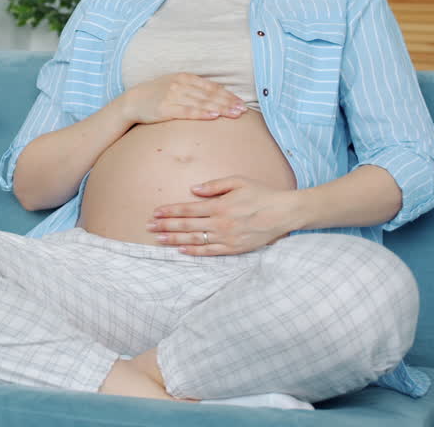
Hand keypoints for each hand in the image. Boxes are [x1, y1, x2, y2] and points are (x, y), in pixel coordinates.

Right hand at [117, 73, 246, 125]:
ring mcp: (173, 96)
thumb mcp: (174, 85)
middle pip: (210, 95)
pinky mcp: (166, 108)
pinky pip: (187, 111)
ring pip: (202, 103)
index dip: (228, 95)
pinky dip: (202, 113)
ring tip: (234, 114)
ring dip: (220, 109)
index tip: (241, 102)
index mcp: (184, 77)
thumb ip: (193, 88)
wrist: (132, 101)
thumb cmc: (156, 95)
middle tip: (243, 110)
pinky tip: (213, 116)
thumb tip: (216, 95)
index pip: (211, 86)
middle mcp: (180, 85)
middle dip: (228, 103)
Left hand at [145, 176, 299, 254]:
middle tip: (149, 227)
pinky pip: (210, 251)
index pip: (188, 209)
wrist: (284, 213)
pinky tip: (181, 250)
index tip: (155, 212)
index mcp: (220, 205)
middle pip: (187, 225)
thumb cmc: (261, 194)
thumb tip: (192, 189)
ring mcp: (227, 238)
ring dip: (174, 239)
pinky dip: (194, 251)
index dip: (170, 211)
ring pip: (195, 240)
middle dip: (166, 225)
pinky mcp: (234, 248)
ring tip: (159, 239)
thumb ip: (214, 185)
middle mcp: (221, 223)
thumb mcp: (238, 181)